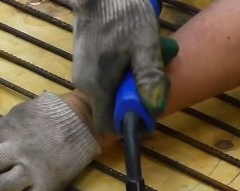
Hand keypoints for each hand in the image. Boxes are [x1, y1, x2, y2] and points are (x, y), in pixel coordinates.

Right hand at [71, 0, 178, 133]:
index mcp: (97, 87)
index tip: (147, 110)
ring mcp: (84, 73)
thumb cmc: (123, 16)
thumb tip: (155, 108)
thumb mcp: (144, 44)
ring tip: (146, 56)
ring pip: (112, 91)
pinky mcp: (86, 62)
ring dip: (132, 81)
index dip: (129, 124)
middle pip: (113, 107)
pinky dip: (123, 71)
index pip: (108, 126)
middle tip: (154, 75)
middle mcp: (85, 86)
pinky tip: (134, 51)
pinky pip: (107, 78)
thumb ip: (149, 77)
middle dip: (136, 97)